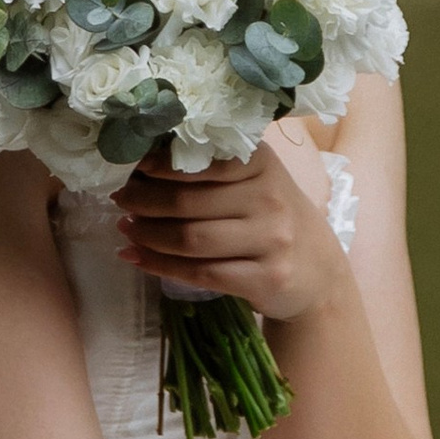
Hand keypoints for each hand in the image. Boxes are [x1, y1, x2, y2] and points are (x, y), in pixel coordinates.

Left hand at [116, 137, 348, 327]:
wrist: (319, 271)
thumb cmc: (272, 219)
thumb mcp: (256, 182)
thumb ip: (213, 170)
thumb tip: (142, 165)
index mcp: (263, 164)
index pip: (204, 160)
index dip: (161, 165)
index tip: (132, 168)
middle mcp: (270, 198)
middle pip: (189, 202)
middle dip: (144, 202)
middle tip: (121, 200)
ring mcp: (271, 240)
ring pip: (192, 239)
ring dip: (148, 236)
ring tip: (126, 229)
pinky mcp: (266, 278)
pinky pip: (201, 273)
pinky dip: (160, 266)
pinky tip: (137, 258)